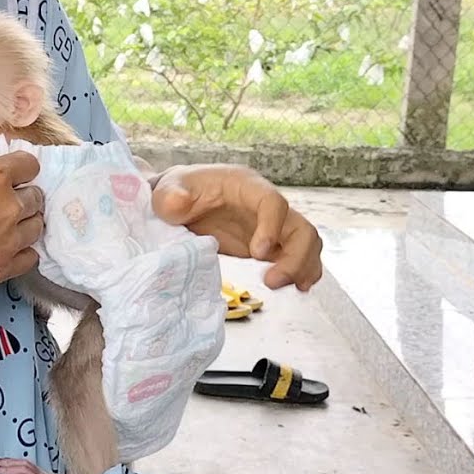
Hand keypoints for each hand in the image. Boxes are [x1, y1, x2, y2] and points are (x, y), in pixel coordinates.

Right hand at [0, 151, 44, 305]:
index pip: (28, 165)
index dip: (21, 168)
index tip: (14, 174)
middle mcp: (10, 206)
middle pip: (36, 196)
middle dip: (23, 195)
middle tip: (4, 202)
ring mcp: (12, 239)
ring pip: (37, 226)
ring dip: (26, 222)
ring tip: (8, 226)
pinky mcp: (7, 267)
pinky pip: (31, 256)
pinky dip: (23, 250)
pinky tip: (8, 248)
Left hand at [150, 164, 322, 290]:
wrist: (179, 201)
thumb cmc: (176, 192)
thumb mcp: (167, 191)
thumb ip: (170, 195)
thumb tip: (177, 202)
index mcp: (245, 187)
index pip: (273, 202)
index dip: (272, 226)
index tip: (258, 253)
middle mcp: (266, 206)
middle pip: (300, 227)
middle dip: (296, 257)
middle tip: (270, 281)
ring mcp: (272, 226)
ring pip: (306, 243)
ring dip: (302, 267)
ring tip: (279, 286)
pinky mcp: (270, 244)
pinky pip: (299, 255)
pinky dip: (303, 271)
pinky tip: (296, 287)